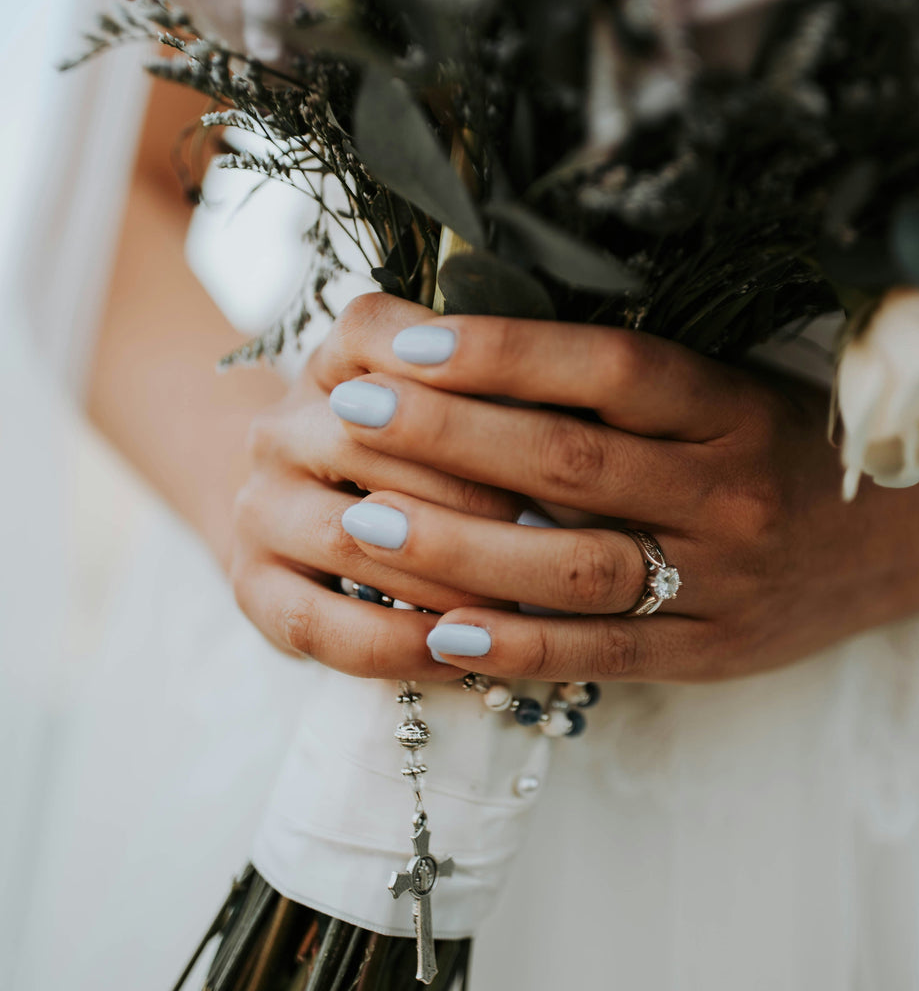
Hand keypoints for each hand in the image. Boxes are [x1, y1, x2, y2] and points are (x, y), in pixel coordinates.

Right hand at [228, 296, 523, 679]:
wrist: (302, 506)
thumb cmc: (418, 451)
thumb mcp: (449, 399)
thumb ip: (500, 386)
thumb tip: (597, 389)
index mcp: (339, 358)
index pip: (384, 337)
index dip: (466, 372)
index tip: (550, 409)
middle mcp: (284, 423)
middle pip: (376, 442)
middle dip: (477, 491)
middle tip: (560, 528)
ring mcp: (259, 506)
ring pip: (352, 538)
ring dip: (445, 575)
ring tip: (521, 600)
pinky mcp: (250, 586)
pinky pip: (323, 625)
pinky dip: (398, 645)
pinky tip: (456, 654)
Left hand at [321, 296, 918, 683]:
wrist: (912, 534)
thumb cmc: (790, 444)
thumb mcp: (733, 387)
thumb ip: (629, 382)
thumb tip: (476, 346)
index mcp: (732, 407)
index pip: (607, 369)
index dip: (502, 352)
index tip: (406, 337)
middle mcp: (729, 492)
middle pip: (571, 463)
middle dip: (446, 436)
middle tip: (347, 409)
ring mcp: (722, 581)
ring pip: (573, 567)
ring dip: (458, 546)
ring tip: (362, 518)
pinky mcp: (710, 654)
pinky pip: (601, 654)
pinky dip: (516, 648)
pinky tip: (436, 631)